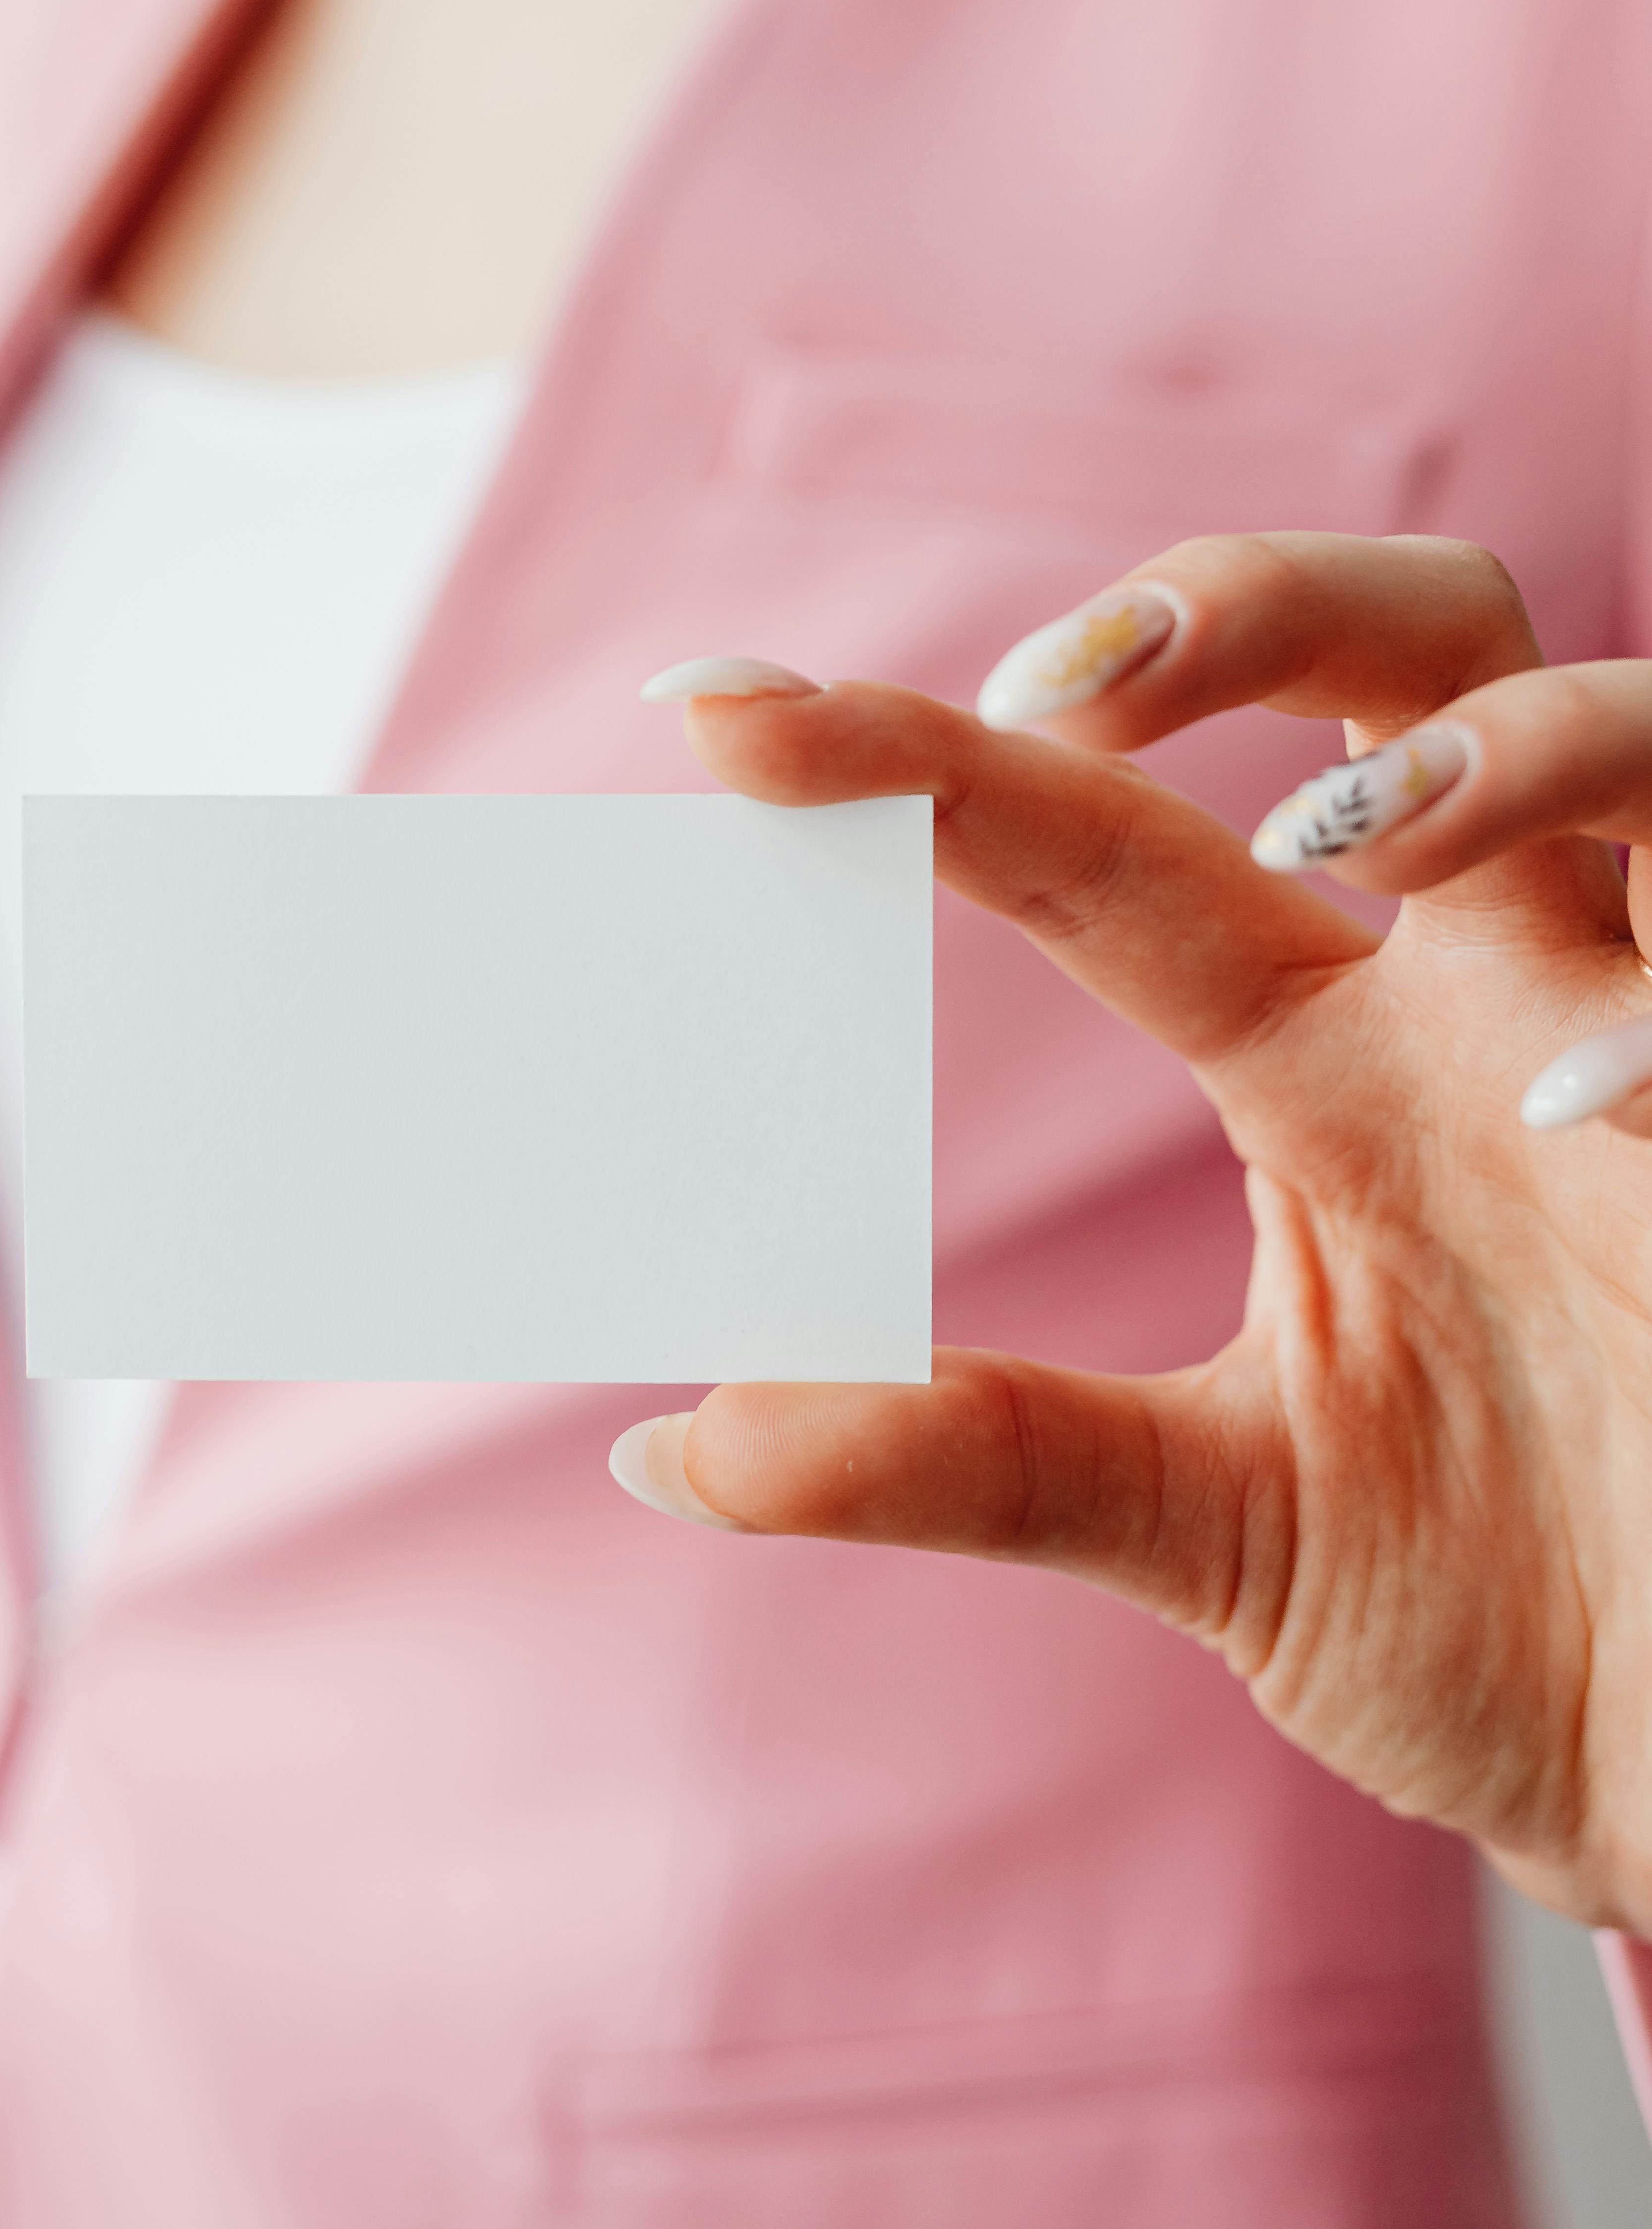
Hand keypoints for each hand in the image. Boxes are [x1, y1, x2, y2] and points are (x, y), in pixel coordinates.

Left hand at [623, 537, 1651, 1936]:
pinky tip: (1581, 1096)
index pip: (1110, 844)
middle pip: (1414, 646)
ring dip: (1496, 745)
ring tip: (1341, 832)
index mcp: (1332, 1056)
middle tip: (1049, 685)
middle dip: (1251, 607)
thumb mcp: (1215, 1524)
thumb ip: (974, 1454)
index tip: (714, 712)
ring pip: (1631, 742)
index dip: (924, 759)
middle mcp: (1494, 999)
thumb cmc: (1505, 1621)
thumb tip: (672, 1442)